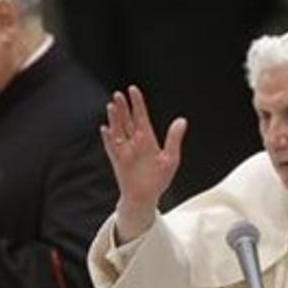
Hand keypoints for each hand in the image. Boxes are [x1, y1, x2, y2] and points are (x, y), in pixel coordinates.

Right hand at [100, 86, 187, 242]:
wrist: (145, 197)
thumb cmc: (159, 179)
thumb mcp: (171, 159)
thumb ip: (174, 139)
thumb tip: (182, 120)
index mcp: (147, 139)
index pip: (141, 117)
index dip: (137, 103)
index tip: (133, 89)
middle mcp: (134, 142)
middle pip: (127, 120)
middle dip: (123, 107)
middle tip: (118, 94)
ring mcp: (124, 150)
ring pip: (118, 130)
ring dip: (114, 119)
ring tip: (112, 106)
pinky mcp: (117, 160)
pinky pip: (111, 147)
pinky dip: (108, 138)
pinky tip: (105, 129)